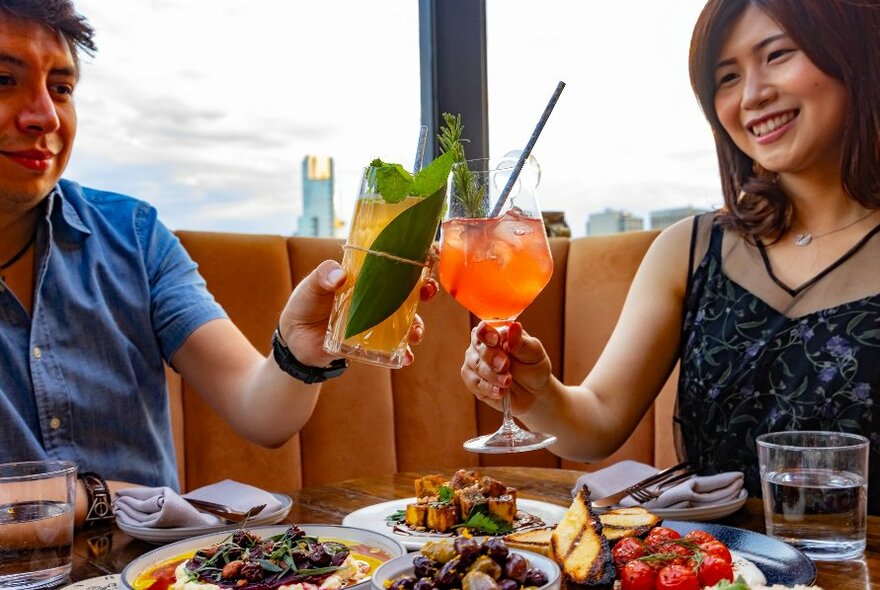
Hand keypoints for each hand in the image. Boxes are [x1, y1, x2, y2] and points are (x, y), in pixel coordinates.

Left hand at [279, 261, 437, 367]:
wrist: (295, 340)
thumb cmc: (305, 305)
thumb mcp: (311, 286)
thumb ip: (322, 276)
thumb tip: (340, 275)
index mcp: (365, 277)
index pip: (394, 264)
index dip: (414, 261)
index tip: (428, 256)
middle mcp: (377, 298)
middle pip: (409, 292)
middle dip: (425, 291)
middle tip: (428, 291)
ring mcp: (378, 321)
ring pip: (407, 321)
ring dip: (417, 326)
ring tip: (416, 333)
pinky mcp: (374, 343)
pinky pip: (395, 348)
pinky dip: (404, 353)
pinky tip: (405, 357)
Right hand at [461, 321, 552, 413]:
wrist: (533, 394)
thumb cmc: (534, 368)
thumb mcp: (534, 354)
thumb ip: (522, 342)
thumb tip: (514, 326)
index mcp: (497, 332)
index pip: (485, 328)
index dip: (487, 333)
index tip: (496, 340)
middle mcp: (482, 345)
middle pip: (478, 347)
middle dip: (492, 357)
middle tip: (505, 366)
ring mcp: (475, 363)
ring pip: (475, 366)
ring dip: (492, 375)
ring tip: (508, 382)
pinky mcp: (473, 381)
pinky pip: (474, 383)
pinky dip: (488, 388)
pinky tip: (500, 392)